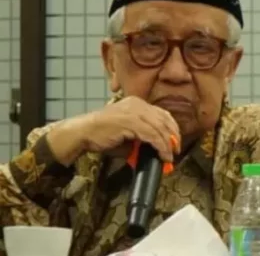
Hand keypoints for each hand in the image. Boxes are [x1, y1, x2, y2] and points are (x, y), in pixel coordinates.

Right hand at [45, 96, 180, 165]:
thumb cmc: (102, 135)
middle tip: (175, 150)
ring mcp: (134, 111)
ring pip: (160, 128)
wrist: (83, 133)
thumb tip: (156, 149)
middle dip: (173, 136)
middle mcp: (138, 104)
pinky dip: (160, 146)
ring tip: (169, 156)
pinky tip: (162, 155)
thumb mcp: (127, 133)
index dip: (172, 128)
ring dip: (167, 144)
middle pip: (164, 119)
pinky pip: (152, 134)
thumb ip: (142, 136)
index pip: (162, 114)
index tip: (175, 142)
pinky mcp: (130, 121)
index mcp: (137, 103)